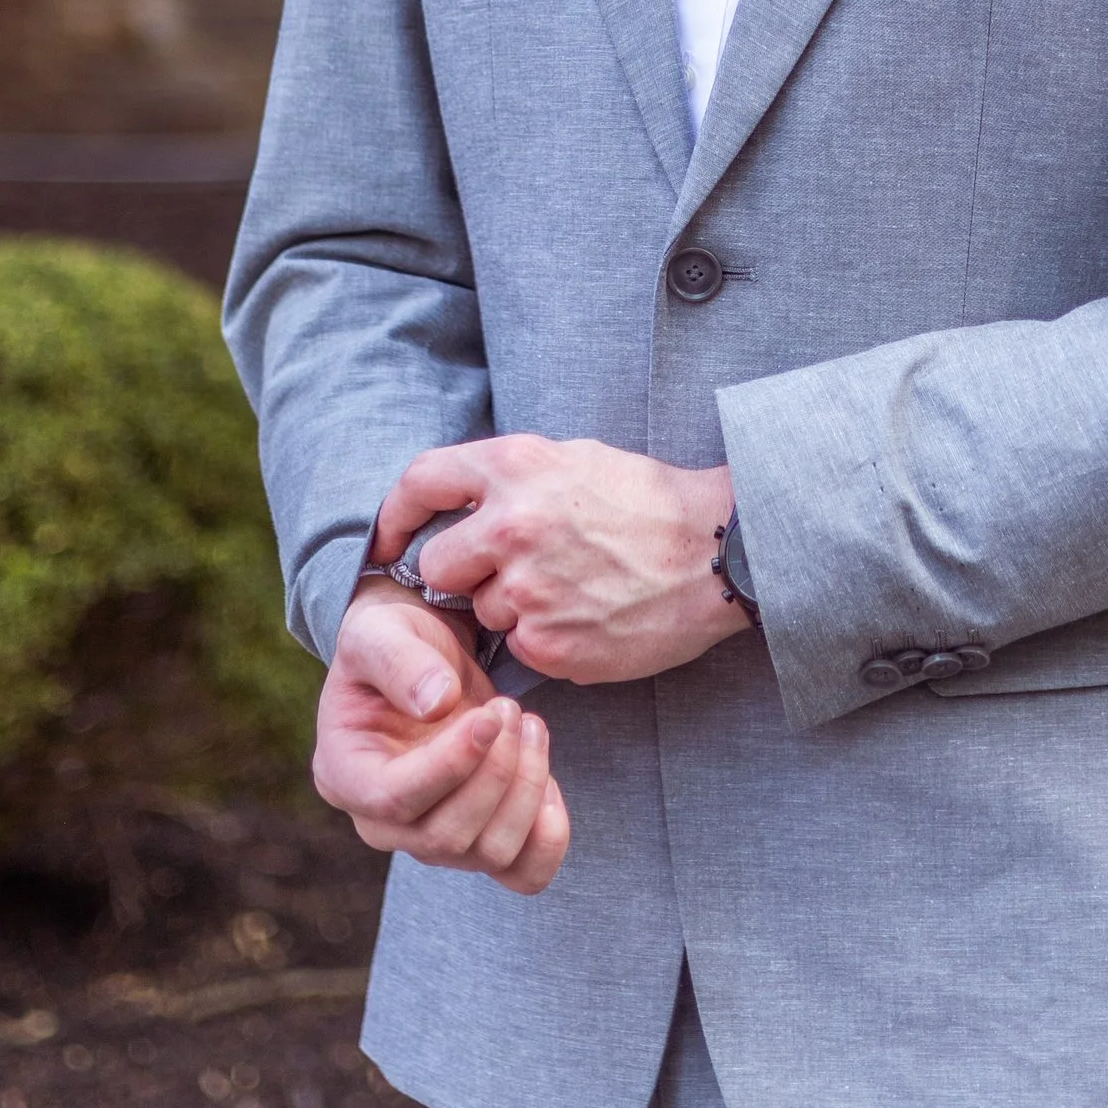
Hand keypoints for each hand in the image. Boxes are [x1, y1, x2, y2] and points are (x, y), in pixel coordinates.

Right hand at [312, 586, 569, 892]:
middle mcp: (383, 824)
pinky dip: (549, 835)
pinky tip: (547, 777)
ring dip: (526, 788)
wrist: (425, 663)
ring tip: (529, 725)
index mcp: (345, 774)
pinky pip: (524, 873)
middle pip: (448, 835)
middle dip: (495, 771)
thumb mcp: (380, 631)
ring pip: (492, 853)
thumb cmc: (393, 644)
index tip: (489, 716)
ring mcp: (433, 840)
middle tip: (509, 708)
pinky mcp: (480, 843)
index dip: (450, 764)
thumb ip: (399, 661)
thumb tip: (435, 703)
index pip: (396, 798)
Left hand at [374, 435, 751, 685]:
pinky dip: (546, 640)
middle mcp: (511, 527)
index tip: (389, 538)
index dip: (394, 514)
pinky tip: (589, 618)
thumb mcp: (574, 460)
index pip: (420, 482)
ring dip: (512, 609)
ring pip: (483, 612)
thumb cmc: (652, 502)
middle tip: (514, 572)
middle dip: (465, 574)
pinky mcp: (549, 644)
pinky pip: (521, 647)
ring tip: (574, 590)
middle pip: (439, 565)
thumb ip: (510, 480)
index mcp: (515, 468)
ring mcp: (528, 591)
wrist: (719, 553)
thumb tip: (457, 505)